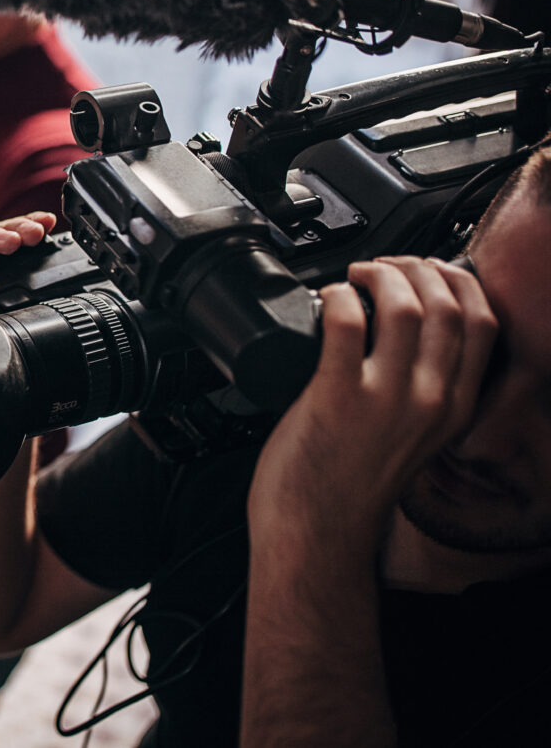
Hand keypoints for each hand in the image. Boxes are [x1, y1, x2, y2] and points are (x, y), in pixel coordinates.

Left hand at [248, 256, 496, 556]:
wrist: (317, 533)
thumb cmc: (349, 485)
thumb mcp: (411, 436)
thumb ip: (418, 393)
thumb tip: (401, 337)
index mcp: (454, 408)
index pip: (484, 324)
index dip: (457, 281)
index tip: (429, 267)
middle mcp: (431, 402)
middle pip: (448, 306)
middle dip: (416, 269)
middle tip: (384, 267)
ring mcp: (387, 401)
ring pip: (406, 307)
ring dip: (379, 277)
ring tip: (355, 278)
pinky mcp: (338, 399)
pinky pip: (347, 325)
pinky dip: (338, 298)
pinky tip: (328, 298)